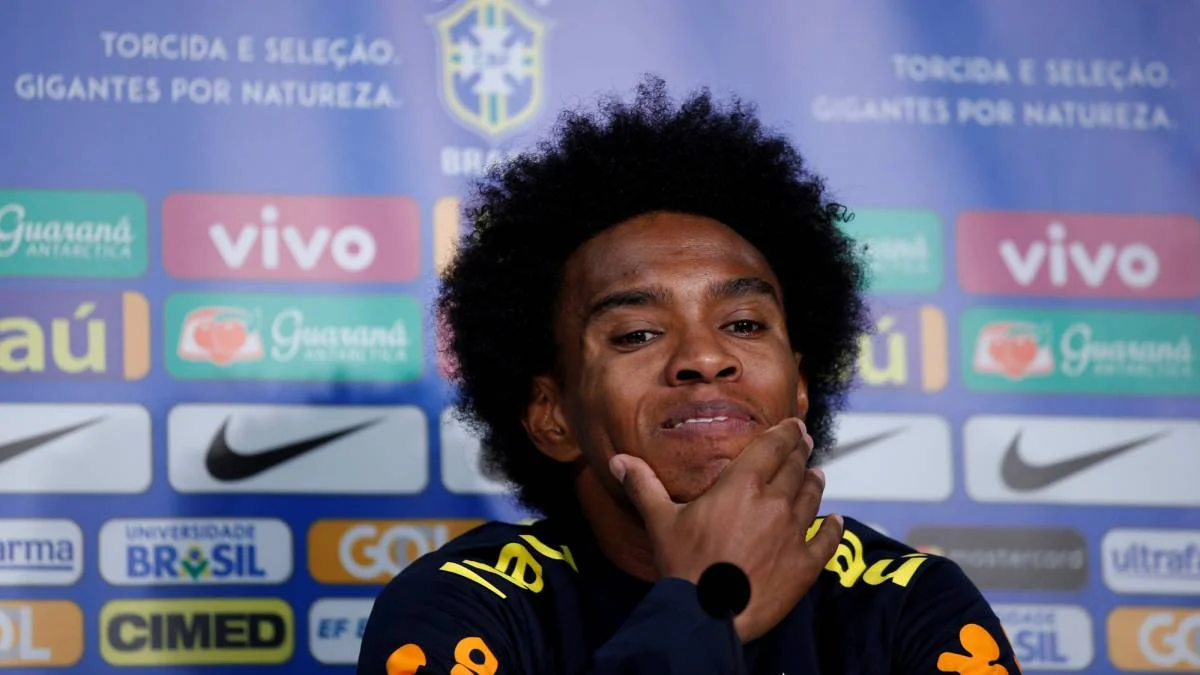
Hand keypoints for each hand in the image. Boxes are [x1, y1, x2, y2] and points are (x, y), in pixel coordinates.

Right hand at [609, 418, 842, 642]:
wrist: (706, 616)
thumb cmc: (683, 566)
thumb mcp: (660, 522)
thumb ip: (644, 486)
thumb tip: (620, 461)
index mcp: (741, 486)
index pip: (772, 447)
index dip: (786, 433)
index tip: (794, 425)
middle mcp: (773, 503)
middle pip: (795, 468)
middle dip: (801, 452)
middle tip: (804, 444)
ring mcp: (793, 534)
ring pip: (812, 498)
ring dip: (814, 483)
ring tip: (816, 475)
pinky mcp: (804, 565)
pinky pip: (826, 540)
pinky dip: (833, 528)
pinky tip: (836, 521)